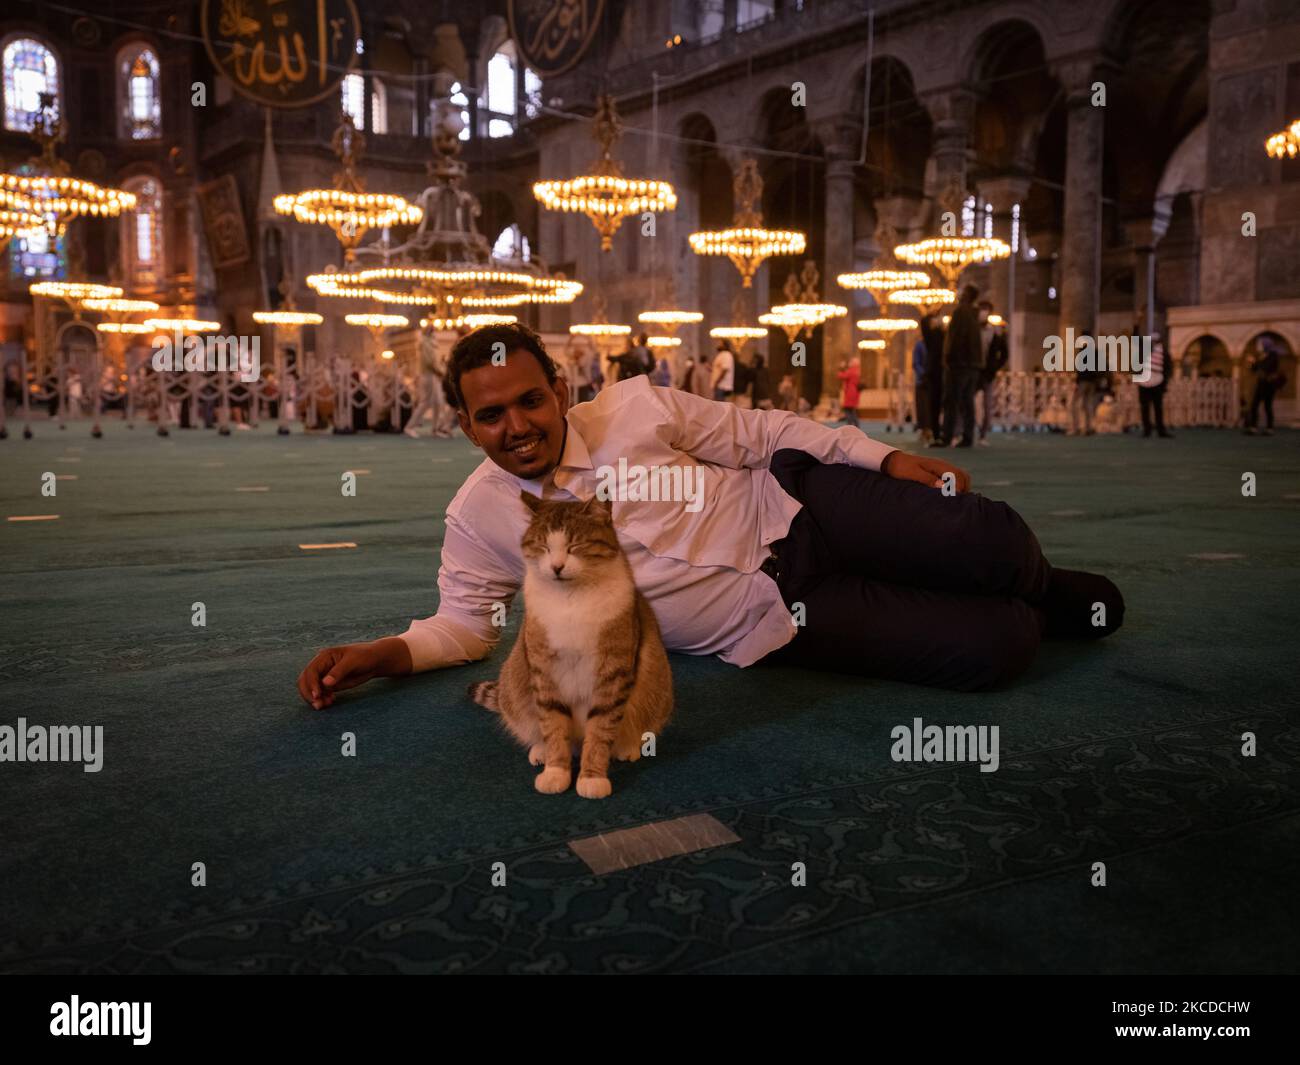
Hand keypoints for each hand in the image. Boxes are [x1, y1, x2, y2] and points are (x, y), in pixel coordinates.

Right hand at [296, 638, 410, 709]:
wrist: (374, 661)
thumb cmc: (364, 656)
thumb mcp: (353, 662)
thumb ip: (339, 672)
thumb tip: (325, 683)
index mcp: (324, 656)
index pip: (311, 671)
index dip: (311, 684)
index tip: (317, 696)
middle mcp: (321, 665)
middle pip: (305, 680)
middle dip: (309, 693)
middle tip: (318, 705)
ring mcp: (324, 675)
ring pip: (311, 688)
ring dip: (315, 698)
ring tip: (325, 705)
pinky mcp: (330, 684)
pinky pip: (320, 693)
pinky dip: (322, 699)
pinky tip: (330, 701)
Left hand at [882, 450, 970, 492]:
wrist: (893, 460)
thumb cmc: (901, 468)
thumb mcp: (913, 474)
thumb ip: (927, 479)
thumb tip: (943, 485)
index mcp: (938, 465)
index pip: (957, 476)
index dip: (958, 489)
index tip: (953, 499)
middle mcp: (942, 465)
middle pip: (962, 475)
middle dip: (963, 488)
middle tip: (957, 501)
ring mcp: (940, 467)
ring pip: (959, 475)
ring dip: (961, 486)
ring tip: (955, 498)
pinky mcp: (937, 470)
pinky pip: (952, 476)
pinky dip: (956, 484)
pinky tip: (949, 493)